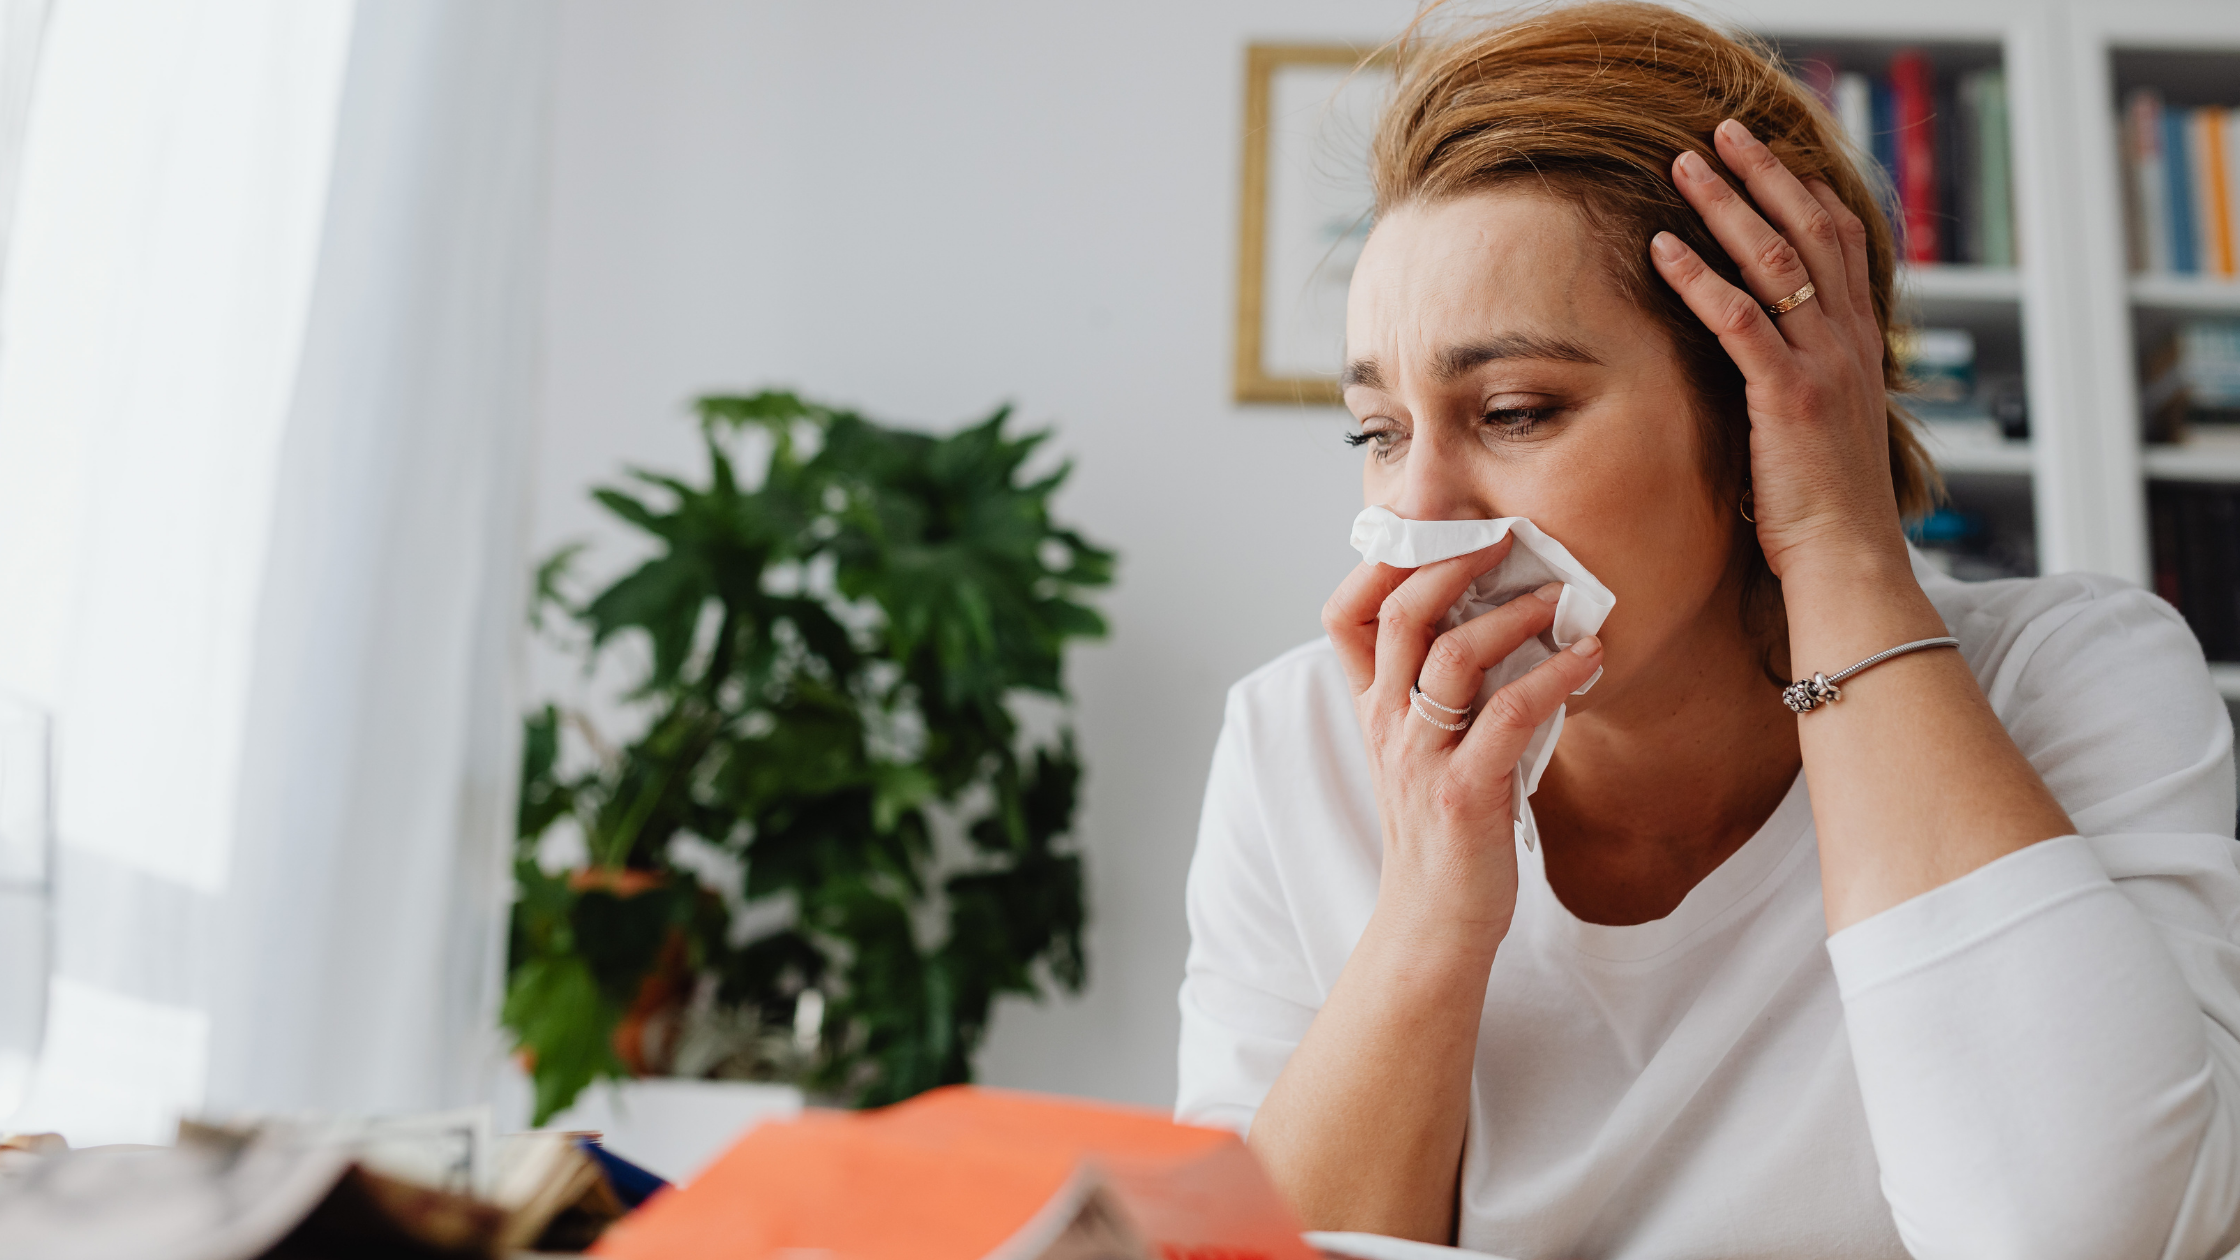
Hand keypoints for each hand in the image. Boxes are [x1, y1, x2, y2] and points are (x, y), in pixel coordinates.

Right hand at [1321, 538, 1604, 941]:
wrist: (1434, 921)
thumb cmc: (1442, 832)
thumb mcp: (1423, 749)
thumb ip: (1442, 692)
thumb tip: (1499, 622)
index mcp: (1374, 709)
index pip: (1345, 616)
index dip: (1379, 564)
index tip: (1436, 530)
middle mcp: (1388, 724)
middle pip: (1399, 614)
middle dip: (1453, 562)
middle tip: (1507, 538)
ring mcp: (1422, 758)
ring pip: (1451, 656)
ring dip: (1513, 616)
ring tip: (1560, 600)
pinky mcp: (1465, 791)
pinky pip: (1508, 715)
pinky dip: (1554, 676)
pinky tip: (1588, 659)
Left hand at [1649, 118, 1908, 582]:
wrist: (1849, 562)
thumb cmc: (1824, 511)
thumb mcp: (1820, 431)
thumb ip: (1799, 385)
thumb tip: (1763, 369)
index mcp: (1860, 348)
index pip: (1844, 246)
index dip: (1808, 193)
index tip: (1772, 159)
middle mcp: (1849, 344)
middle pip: (1811, 231)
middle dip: (1764, 175)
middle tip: (1723, 133)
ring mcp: (1823, 366)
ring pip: (1775, 260)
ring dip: (1726, 205)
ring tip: (1683, 165)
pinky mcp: (1787, 396)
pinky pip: (1738, 319)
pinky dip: (1697, 277)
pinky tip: (1661, 248)